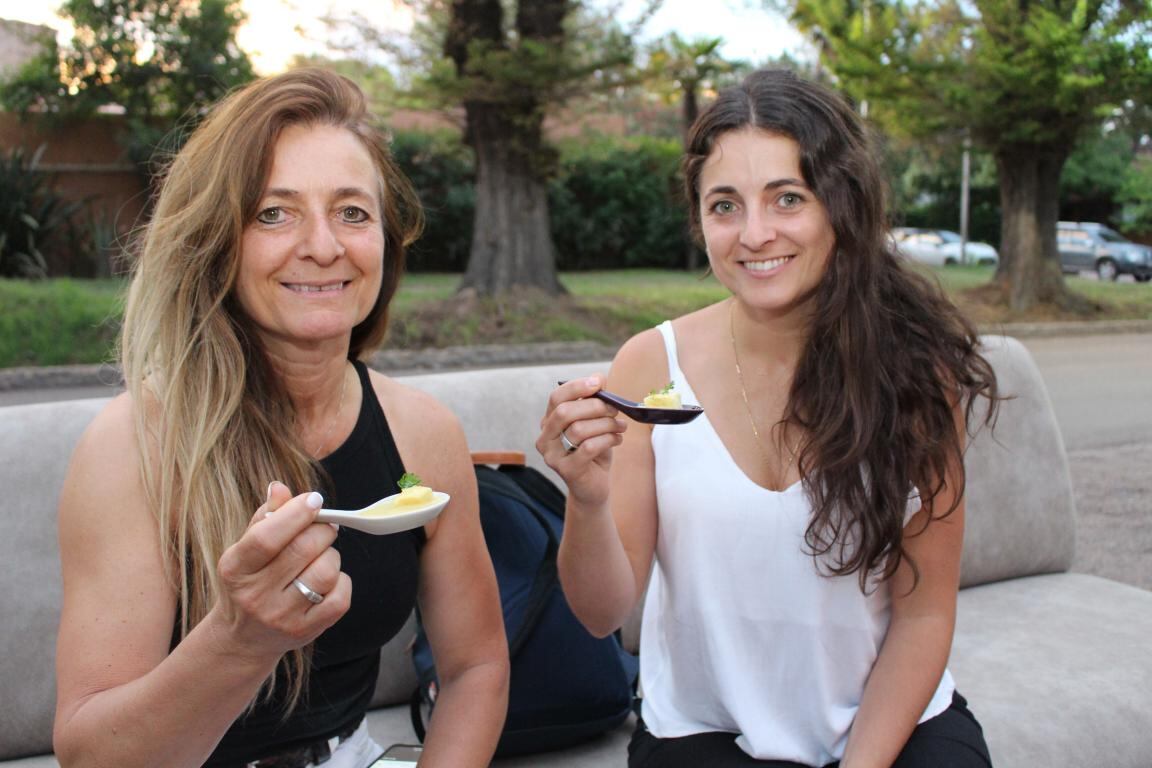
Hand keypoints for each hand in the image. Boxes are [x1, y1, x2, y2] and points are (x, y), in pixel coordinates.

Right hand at [211, 482, 351, 660]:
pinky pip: (340, 597)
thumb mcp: (246, 549)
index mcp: (235, 568)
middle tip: (324, 526)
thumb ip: (265, 517)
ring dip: (331, 555)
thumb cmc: (250, 580)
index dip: (295, 514)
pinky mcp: (305, 631)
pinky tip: (328, 580)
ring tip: (322, 556)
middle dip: (322, 529)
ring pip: (326, 571)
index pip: (267, 537)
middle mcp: (255, 595)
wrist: (245, 638)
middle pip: (303, 549)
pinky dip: (341, 581)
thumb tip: (280, 487)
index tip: (314, 499)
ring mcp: (281, 617)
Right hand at [536, 376, 626, 506]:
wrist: (593, 487)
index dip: (576, 387)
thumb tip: (599, 377)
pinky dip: (608, 439)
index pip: (556, 398)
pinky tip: (617, 439)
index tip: (598, 383)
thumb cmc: (593, 451)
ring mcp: (552, 456)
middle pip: (565, 412)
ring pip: (579, 430)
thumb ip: (594, 400)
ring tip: (621, 427)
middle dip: (594, 407)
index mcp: (549, 422)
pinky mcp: (566, 470)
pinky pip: (589, 448)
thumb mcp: (595, 423)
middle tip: (615, 409)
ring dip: (606, 424)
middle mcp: (544, 438)